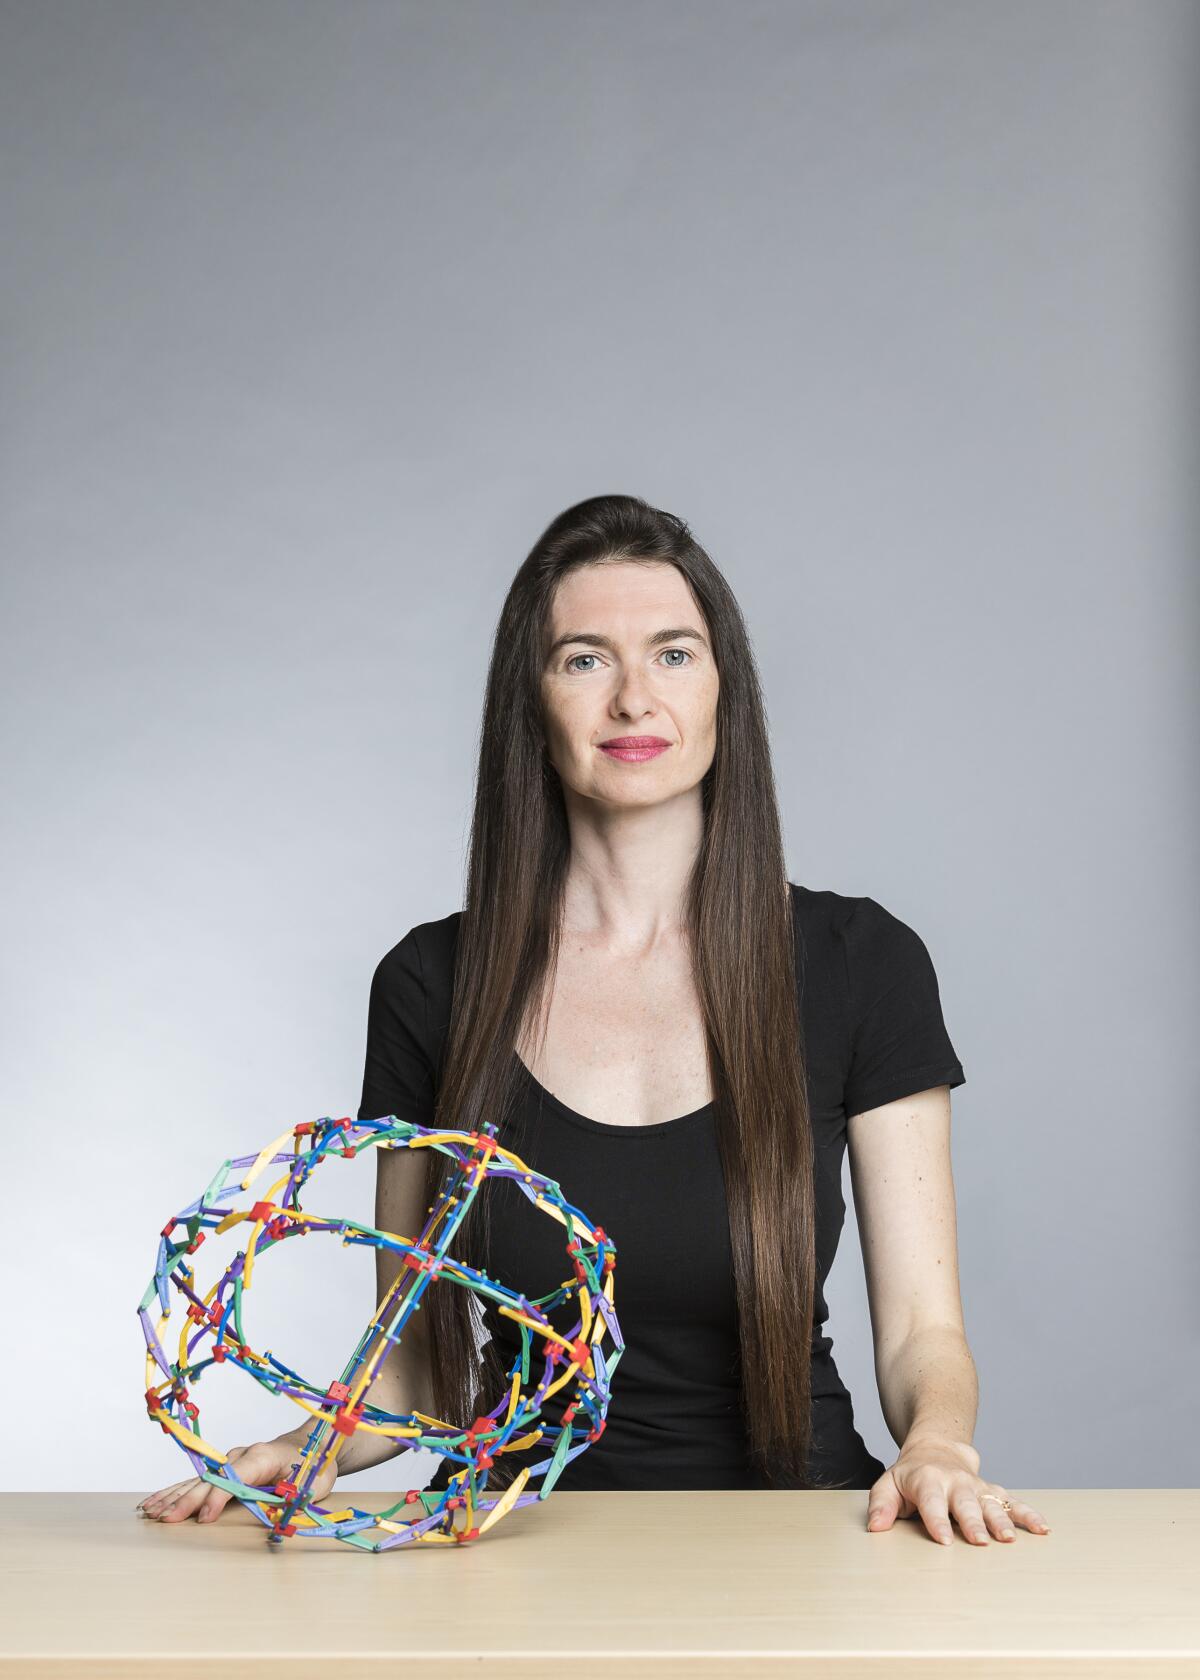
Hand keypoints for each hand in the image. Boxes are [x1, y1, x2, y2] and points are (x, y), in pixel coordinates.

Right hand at [135, 1434, 337, 1523]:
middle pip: (211, 1478)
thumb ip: (293, 1501)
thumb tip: (273, 1519)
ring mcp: (231, 1460)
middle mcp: (242, 1455)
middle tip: (167, 1519)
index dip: (219, 1497)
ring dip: (174, 1495)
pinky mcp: (225, 1469)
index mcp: (263, 1456)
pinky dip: (175, 1491)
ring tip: (151, 1512)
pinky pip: (197, 1480)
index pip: (235, 1477)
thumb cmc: (314, 1466)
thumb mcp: (313, 1486)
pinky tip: (155, 1501)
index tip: (205, 1518)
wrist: (314, 1443)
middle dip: (189, 1500)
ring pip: (198, 1479)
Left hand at [865, 1435, 1050, 1544]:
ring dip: (1002, 1520)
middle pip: (965, 1503)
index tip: (944, 1540)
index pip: (931, 1502)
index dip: (937, 1521)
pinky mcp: (993, 1491)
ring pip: (992, 1503)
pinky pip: (1013, 1502)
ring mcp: (977, 1487)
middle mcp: (956, 1483)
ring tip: (1010, 1538)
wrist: (936, 1447)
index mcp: (928, 1481)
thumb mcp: (888, 1484)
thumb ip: (881, 1505)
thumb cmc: (910, 1475)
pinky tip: (1043, 1528)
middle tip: (980, 1541)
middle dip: (973, 1522)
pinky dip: (1028, 1514)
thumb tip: (875, 1527)